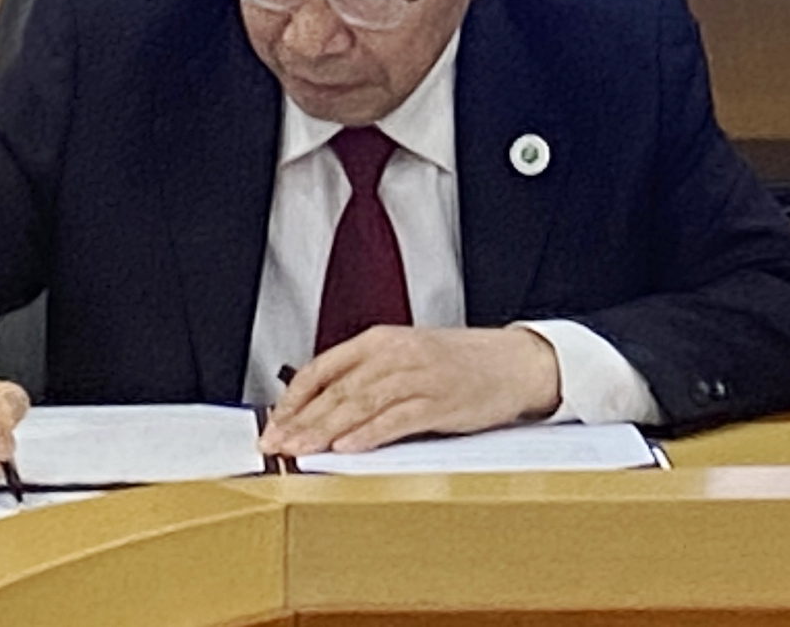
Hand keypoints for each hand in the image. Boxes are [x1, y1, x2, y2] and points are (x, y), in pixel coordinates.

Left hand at [261, 325, 562, 455]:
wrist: (516, 362)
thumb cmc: (461, 364)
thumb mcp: (408, 358)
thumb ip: (368, 377)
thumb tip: (321, 410)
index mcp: (383, 340)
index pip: (323, 367)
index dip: (293, 398)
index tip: (273, 422)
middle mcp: (396, 354)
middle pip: (336, 390)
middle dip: (300, 420)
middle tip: (275, 443)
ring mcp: (418, 377)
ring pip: (360, 405)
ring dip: (324, 430)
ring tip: (299, 450)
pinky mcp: (439, 402)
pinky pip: (396, 419)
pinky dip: (369, 434)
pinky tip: (347, 447)